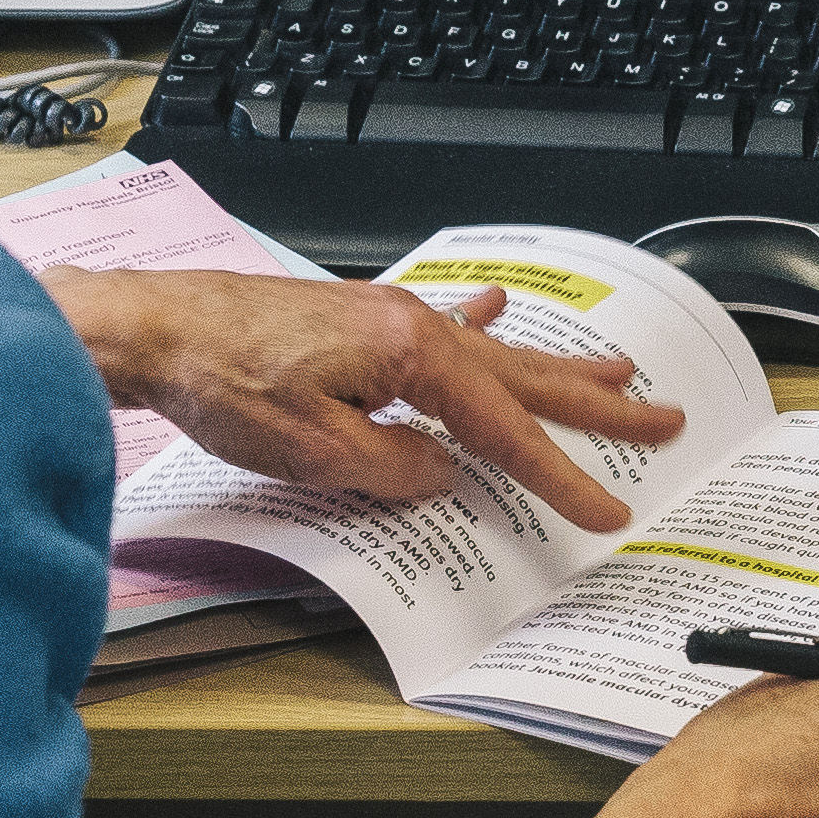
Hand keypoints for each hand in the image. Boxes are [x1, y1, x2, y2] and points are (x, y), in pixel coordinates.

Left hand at [43, 271, 679, 533]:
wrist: (153, 330)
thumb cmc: (221, 380)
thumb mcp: (318, 453)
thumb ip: (395, 470)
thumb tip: (441, 473)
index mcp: (413, 356)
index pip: (507, 432)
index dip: (562, 477)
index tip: (608, 508)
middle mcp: (412, 327)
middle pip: (526, 378)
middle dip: (598, 404)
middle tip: (665, 413)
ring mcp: (388, 320)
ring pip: (494, 352)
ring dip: (556, 367)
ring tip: (616, 370)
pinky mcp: (357, 325)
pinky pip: (441, 327)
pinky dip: (480, 325)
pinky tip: (496, 309)